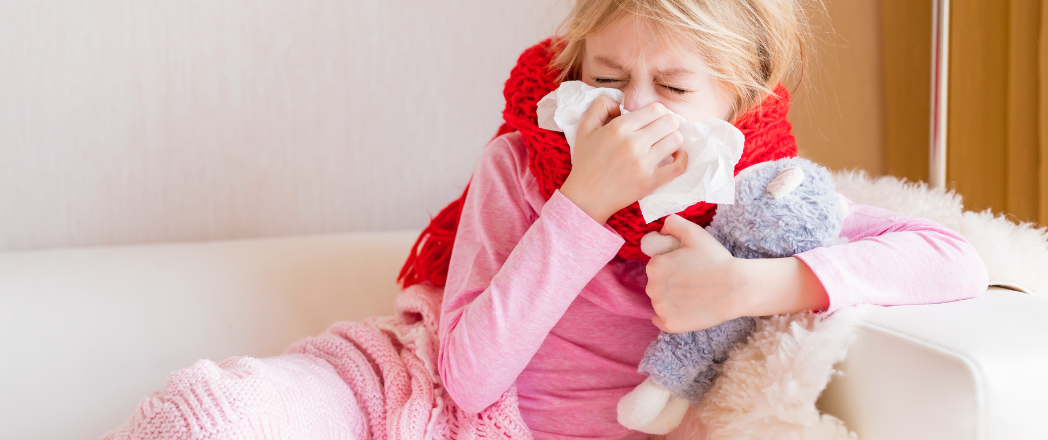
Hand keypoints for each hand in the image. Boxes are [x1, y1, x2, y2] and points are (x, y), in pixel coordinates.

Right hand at [559, 98, 687, 224]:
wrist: (586, 197)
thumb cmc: (586, 162)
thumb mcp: (584, 128)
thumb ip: (601, 106)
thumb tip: (620, 103)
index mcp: (619, 127)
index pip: (655, 109)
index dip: (657, 112)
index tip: (652, 121)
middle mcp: (633, 143)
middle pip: (670, 122)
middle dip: (668, 124)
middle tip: (660, 132)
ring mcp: (643, 163)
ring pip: (676, 140)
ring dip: (673, 140)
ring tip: (664, 144)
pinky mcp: (650, 181)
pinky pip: (679, 166)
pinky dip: (682, 158)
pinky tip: (675, 156)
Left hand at [645, 215, 831, 332]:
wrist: (736, 288)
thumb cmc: (716, 259)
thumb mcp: (694, 232)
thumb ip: (672, 223)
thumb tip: (659, 230)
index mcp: (654, 266)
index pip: (658, 266)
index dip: (674, 266)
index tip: (690, 268)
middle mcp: (652, 287)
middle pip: (657, 284)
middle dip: (671, 282)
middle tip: (694, 281)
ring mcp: (660, 308)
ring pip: (659, 302)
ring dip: (671, 299)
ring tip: (694, 295)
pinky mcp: (669, 325)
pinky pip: (661, 320)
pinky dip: (670, 316)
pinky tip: (686, 310)